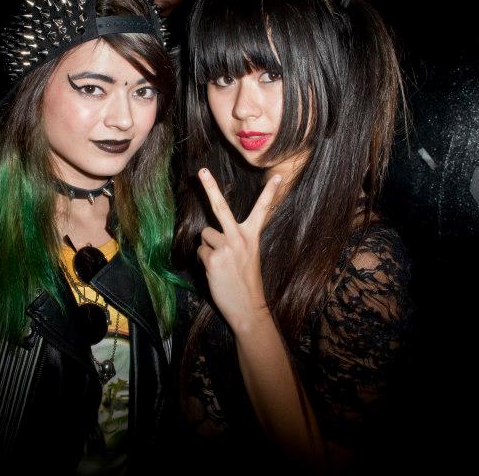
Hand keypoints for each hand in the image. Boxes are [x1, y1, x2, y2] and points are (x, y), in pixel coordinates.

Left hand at [196, 168, 281, 332]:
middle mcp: (240, 238)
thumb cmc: (247, 282)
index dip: (270, 192)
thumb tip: (210, 234)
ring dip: (208, 248)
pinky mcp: (213, 258)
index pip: (262, 210)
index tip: (278, 176)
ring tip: (220, 264)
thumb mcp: (249, 256)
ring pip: (205, 235)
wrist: (247, 307)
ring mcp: (226, 247)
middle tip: (202, 171)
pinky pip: (200, 252)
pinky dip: (204, 261)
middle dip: (210, 187)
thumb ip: (234, 240)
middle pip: (221, 207)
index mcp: (252, 236)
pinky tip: (215, 272)